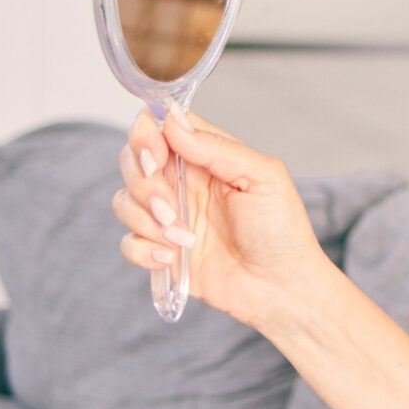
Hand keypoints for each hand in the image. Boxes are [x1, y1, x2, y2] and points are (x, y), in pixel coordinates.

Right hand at [113, 109, 331, 330]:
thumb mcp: (263, 178)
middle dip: (144, 184)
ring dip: (147, 221)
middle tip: (170, 209)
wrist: (282, 287)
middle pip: (134, 161)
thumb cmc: (283, 230)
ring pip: (125, 201)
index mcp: (209, 158)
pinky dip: (144, 250)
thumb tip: (173, 121)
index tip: (154, 157)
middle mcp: (185, 183)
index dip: (146, 136)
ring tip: (184, 239)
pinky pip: (129, 242)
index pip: (161, 127)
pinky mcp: (163, 249)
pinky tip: (173, 259)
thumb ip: (219, 148)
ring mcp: (171, 216)